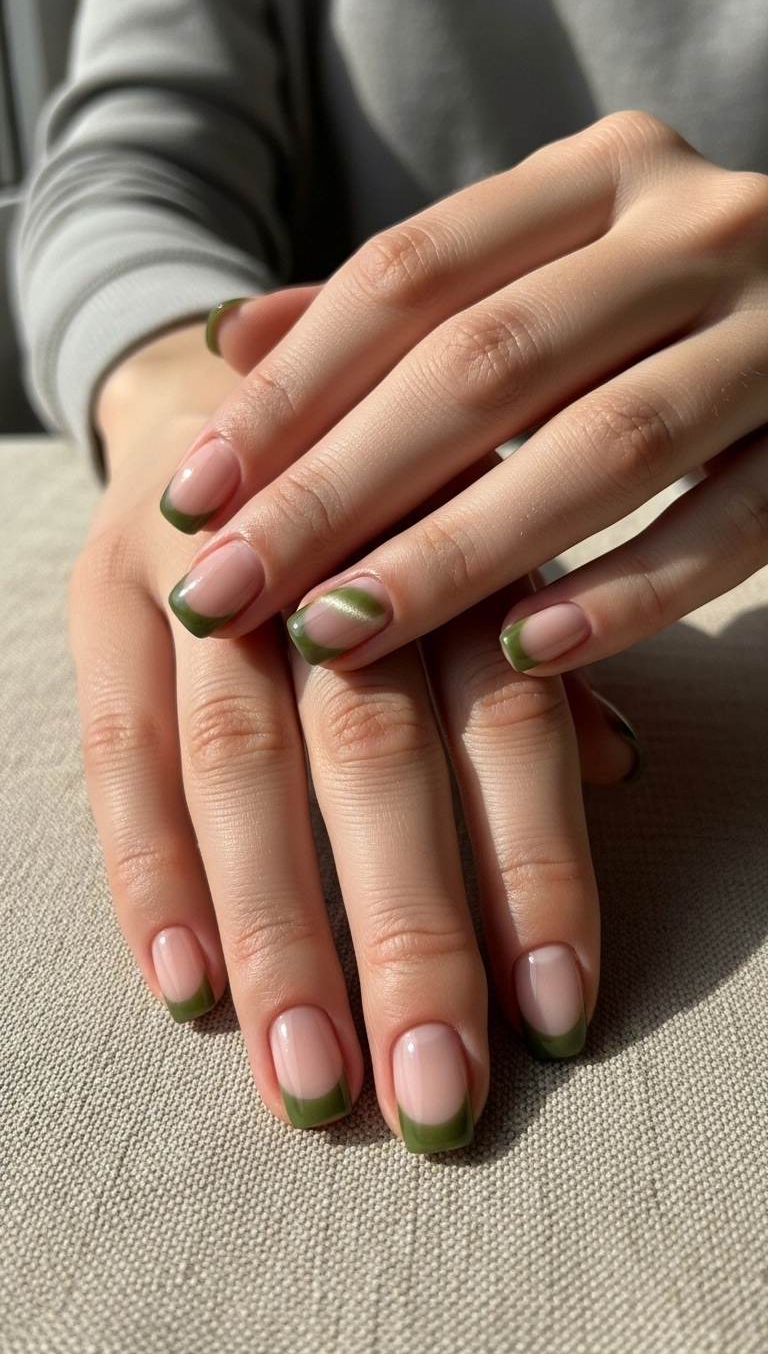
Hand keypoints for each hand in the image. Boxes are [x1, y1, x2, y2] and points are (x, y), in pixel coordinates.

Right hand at [70, 299, 635, 1151]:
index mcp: (456, 538)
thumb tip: (617, 771)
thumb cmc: (388, 498)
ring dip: (276, 934)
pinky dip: (149, 872)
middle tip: (434, 1097)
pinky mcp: (102, 596)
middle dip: (407, 933)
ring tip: (310, 1084)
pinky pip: (116, 746)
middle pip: (373, 753)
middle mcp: (333, 551)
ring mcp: (204, 573)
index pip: (507, 714)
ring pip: (238, 764)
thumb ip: (538, 653)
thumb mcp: (480, 543)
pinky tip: (184, 991)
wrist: (228, 388)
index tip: (555, 1015)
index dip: (534, 865)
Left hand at [159, 110, 767, 677]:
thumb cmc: (666, 298)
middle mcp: (694, 227)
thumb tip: (234, 341)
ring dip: (457, 555)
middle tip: (229, 592)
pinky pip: (731, 527)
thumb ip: (410, 300)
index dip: (289, 388)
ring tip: (339, 635)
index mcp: (600, 175)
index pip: (409, 272)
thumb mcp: (544, 257)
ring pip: (602, 448)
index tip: (193, 495)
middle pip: (484, 364)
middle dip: (338, 490)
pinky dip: (628, 596)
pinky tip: (523, 657)